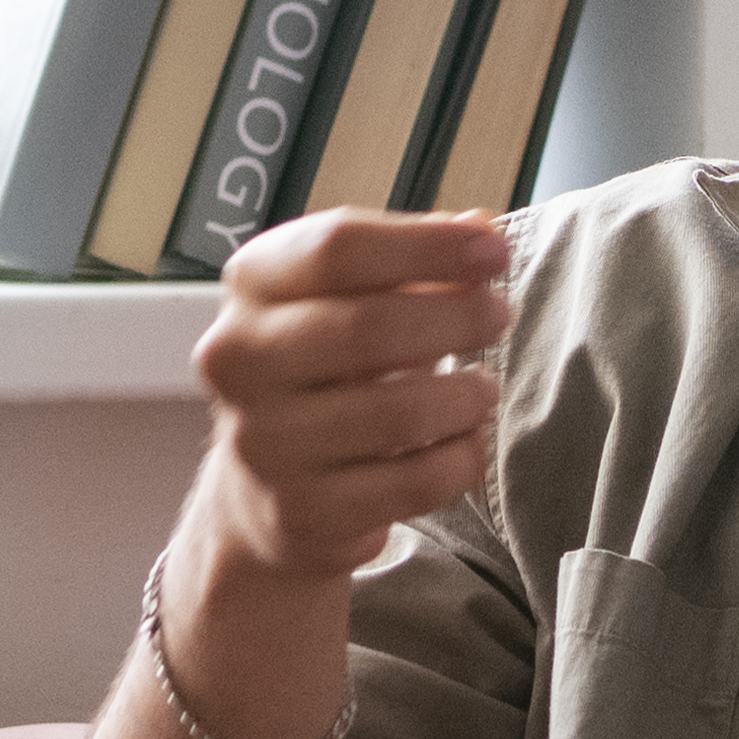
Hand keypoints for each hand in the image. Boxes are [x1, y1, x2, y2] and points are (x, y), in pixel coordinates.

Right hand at [184, 203, 508, 599]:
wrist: (264, 492)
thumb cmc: (323, 374)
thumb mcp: (351, 299)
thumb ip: (414, 261)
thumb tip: (481, 229)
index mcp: (251, 284)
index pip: (338, 247)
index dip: (428, 245)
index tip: (494, 252)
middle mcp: (241, 359)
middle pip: (370, 326)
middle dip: (457, 318)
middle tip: (497, 317)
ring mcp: (266, 441)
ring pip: (399, 412)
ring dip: (464, 397)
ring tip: (479, 390)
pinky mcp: (303, 509)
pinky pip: (414, 482)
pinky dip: (461, 458)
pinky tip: (464, 442)